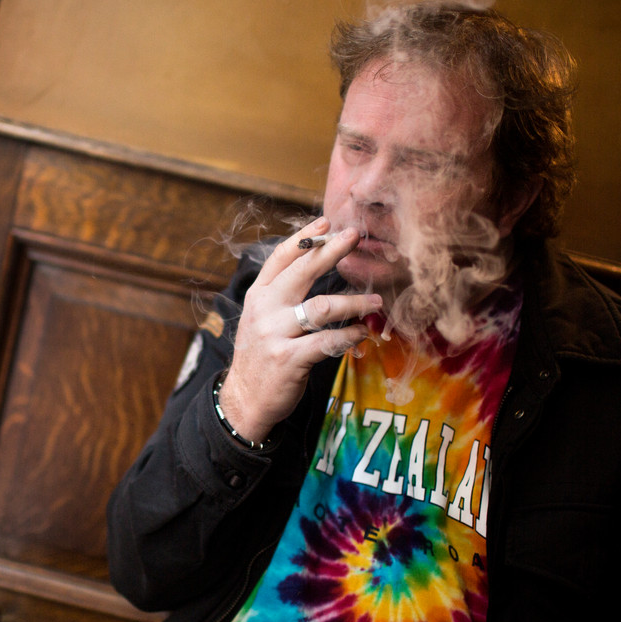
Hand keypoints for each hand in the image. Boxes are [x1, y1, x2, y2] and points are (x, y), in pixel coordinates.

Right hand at [217, 217, 381, 443]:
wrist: (244, 399)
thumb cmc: (261, 355)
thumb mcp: (260, 319)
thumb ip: (281, 295)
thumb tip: (314, 265)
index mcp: (258, 295)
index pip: (281, 258)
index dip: (304, 237)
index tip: (326, 222)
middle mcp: (264, 310)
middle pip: (302, 272)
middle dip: (331, 251)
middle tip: (355, 237)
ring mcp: (275, 334)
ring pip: (322, 307)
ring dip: (354, 302)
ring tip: (375, 302)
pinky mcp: (289, 358)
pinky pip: (328, 341)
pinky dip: (350, 336)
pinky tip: (362, 334)